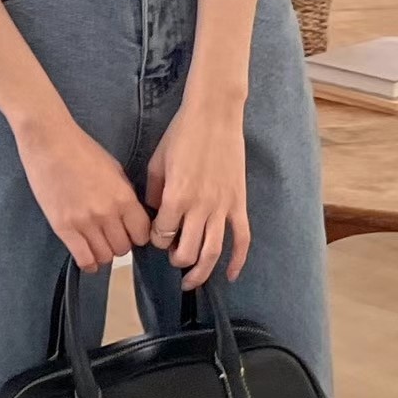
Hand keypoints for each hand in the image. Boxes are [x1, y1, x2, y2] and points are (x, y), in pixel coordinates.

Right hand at [14, 112, 150, 271]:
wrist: (50, 142)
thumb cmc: (82, 150)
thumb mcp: (115, 169)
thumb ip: (125, 195)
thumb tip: (131, 217)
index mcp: (124, 197)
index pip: (143, 234)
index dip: (138, 235)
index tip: (131, 232)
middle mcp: (107, 214)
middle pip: (124, 248)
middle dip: (120, 243)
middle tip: (112, 236)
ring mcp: (84, 222)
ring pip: (105, 256)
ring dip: (104, 253)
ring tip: (97, 243)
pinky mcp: (63, 227)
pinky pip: (83, 258)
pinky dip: (89, 262)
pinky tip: (88, 256)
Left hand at [145, 99, 250, 288]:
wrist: (215, 115)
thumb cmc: (182, 134)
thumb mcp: (157, 161)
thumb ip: (155, 192)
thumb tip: (157, 212)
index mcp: (177, 197)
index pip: (162, 234)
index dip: (156, 239)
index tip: (156, 235)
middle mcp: (200, 207)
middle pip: (187, 252)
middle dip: (176, 260)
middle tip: (172, 257)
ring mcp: (222, 207)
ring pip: (213, 252)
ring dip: (201, 272)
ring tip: (191, 281)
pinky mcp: (239, 203)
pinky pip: (242, 239)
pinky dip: (237, 261)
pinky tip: (230, 275)